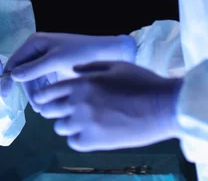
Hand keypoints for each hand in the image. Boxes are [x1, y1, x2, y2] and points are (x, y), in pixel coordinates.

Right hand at [2, 32, 135, 105]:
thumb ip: (34, 68)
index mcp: (34, 43)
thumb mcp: (56, 61)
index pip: (14, 61)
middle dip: (27, 90)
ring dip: (36, 93)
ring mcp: (46, 58)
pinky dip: (44, 91)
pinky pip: (42, 80)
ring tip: (44, 109)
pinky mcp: (55, 66)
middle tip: (38, 108)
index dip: (7, 78)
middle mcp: (37, 49)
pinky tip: (50, 102)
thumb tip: (12, 76)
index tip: (5, 96)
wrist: (106, 52)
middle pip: (23, 72)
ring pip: (33, 79)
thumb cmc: (80, 53)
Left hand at [33, 61, 181, 150]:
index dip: (44, 96)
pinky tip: (87, 133)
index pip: (48, 92)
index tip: (45, 100)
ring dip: (66, 124)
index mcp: (81, 83)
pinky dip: (77, 138)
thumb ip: (89, 67)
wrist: (163, 106)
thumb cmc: (141, 82)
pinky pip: (74, 142)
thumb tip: (72, 70)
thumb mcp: (114, 65)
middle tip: (61, 111)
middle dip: (53, 110)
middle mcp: (79, 103)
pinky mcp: (97, 142)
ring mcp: (87, 123)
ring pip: (60, 128)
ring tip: (77, 122)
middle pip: (50, 111)